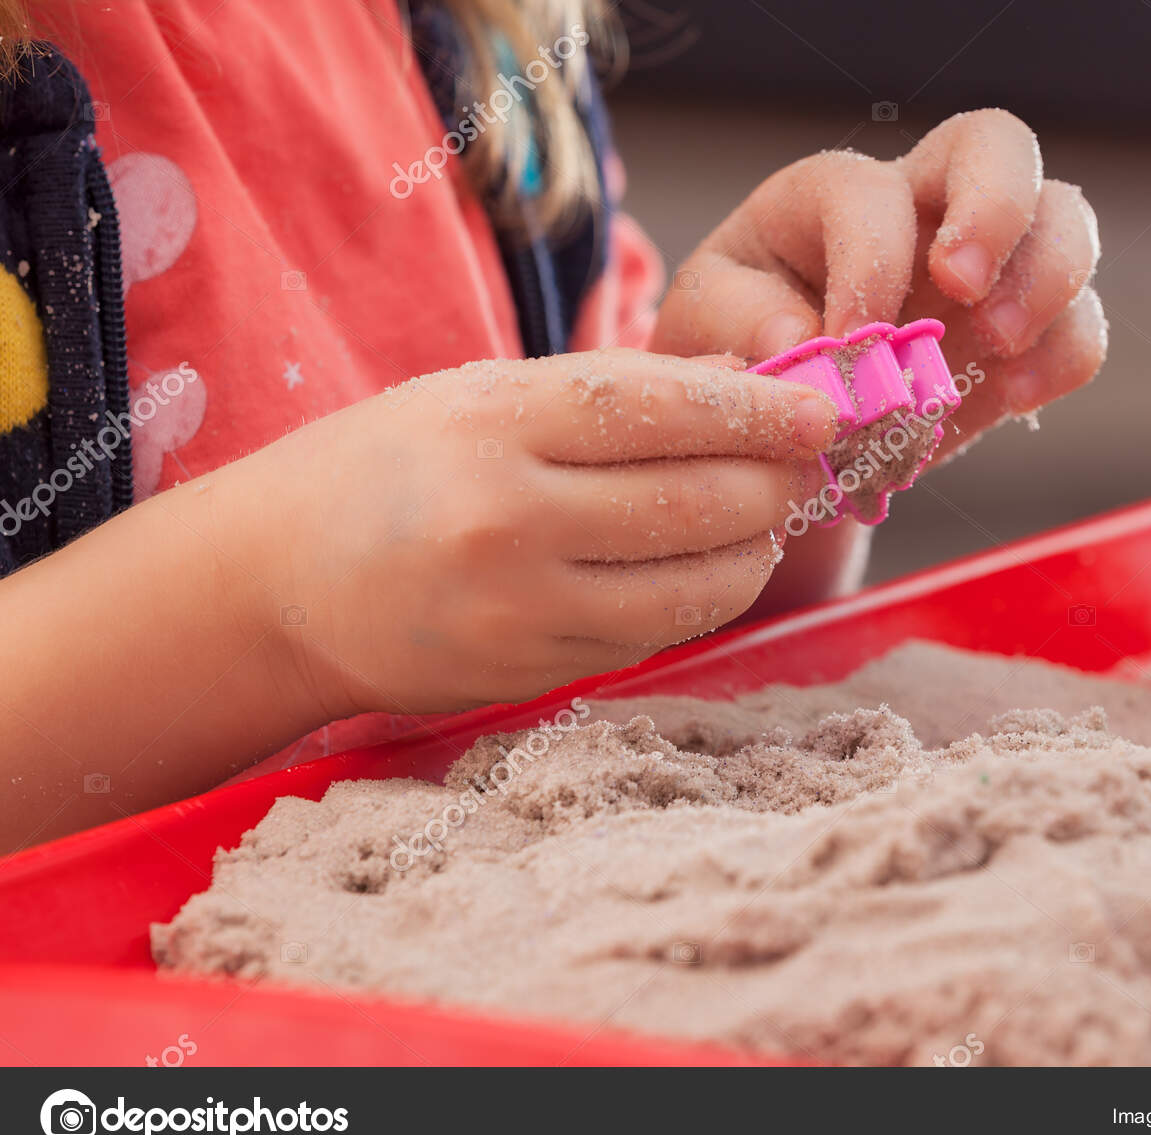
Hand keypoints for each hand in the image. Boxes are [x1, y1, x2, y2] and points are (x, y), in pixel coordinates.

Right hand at [229, 351, 834, 715]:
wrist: (274, 583)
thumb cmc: (386, 468)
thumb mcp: (478, 396)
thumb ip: (608, 395)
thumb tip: (746, 388)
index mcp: (492, 422)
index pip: (662, 407)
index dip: (759, 409)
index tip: (820, 410)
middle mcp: (504, 519)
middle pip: (694, 502)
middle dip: (774, 484)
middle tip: (804, 468)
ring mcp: (516, 611)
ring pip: (690, 587)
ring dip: (753, 553)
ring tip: (766, 521)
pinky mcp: (526, 674)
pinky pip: (649, 636)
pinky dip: (695, 601)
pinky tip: (703, 570)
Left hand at [652, 108, 1104, 461]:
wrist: (781, 417)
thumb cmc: (737, 349)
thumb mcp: (706, 330)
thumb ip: (739, 327)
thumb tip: (796, 339)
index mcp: (834, 196)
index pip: (870, 191)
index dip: (868, 260)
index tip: (849, 340)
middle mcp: (926, 208)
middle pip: (996, 145)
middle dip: (993, 207)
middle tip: (962, 285)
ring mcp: (991, 265)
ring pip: (1064, 218)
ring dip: (1047, 278)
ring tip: (996, 344)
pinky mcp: (1026, 332)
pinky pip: (1081, 323)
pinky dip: (1062, 357)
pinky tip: (1011, 399)